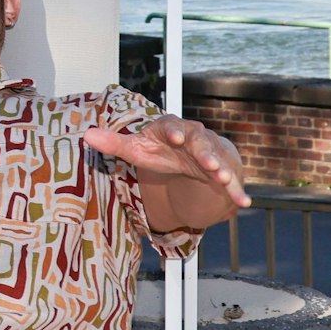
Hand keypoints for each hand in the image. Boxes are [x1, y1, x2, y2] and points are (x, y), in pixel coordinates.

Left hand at [81, 114, 250, 209]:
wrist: (191, 152)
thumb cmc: (161, 149)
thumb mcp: (138, 148)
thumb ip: (115, 144)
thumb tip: (86, 135)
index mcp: (173, 128)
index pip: (173, 126)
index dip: (174, 130)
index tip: (174, 136)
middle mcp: (195, 138)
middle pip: (201, 143)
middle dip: (205, 153)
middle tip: (209, 163)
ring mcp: (213, 154)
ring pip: (218, 160)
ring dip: (223, 170)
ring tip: (225, 179)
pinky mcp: (224, 171)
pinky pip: (232, 182)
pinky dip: (237, 192)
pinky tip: (244, 203)